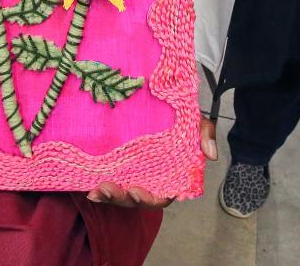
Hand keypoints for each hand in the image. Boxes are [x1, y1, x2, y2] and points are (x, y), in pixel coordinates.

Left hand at [82, 114, 216, 208]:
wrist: (163, 100)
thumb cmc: (180, 115)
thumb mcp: (196, 121)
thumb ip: (204, 134)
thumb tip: (211, 155)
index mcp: (170, 175)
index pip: (161, 196)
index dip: (148, 199)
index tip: (135, 191)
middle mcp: (150, 179)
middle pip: (136, 199)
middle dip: (121, 199)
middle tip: (106, 188)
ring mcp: (134, 173)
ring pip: (121, 194)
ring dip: (108, 196)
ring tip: (95, 191)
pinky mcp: (119, 165)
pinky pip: (110, 180)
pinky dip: (100, 187)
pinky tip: (88, 188)